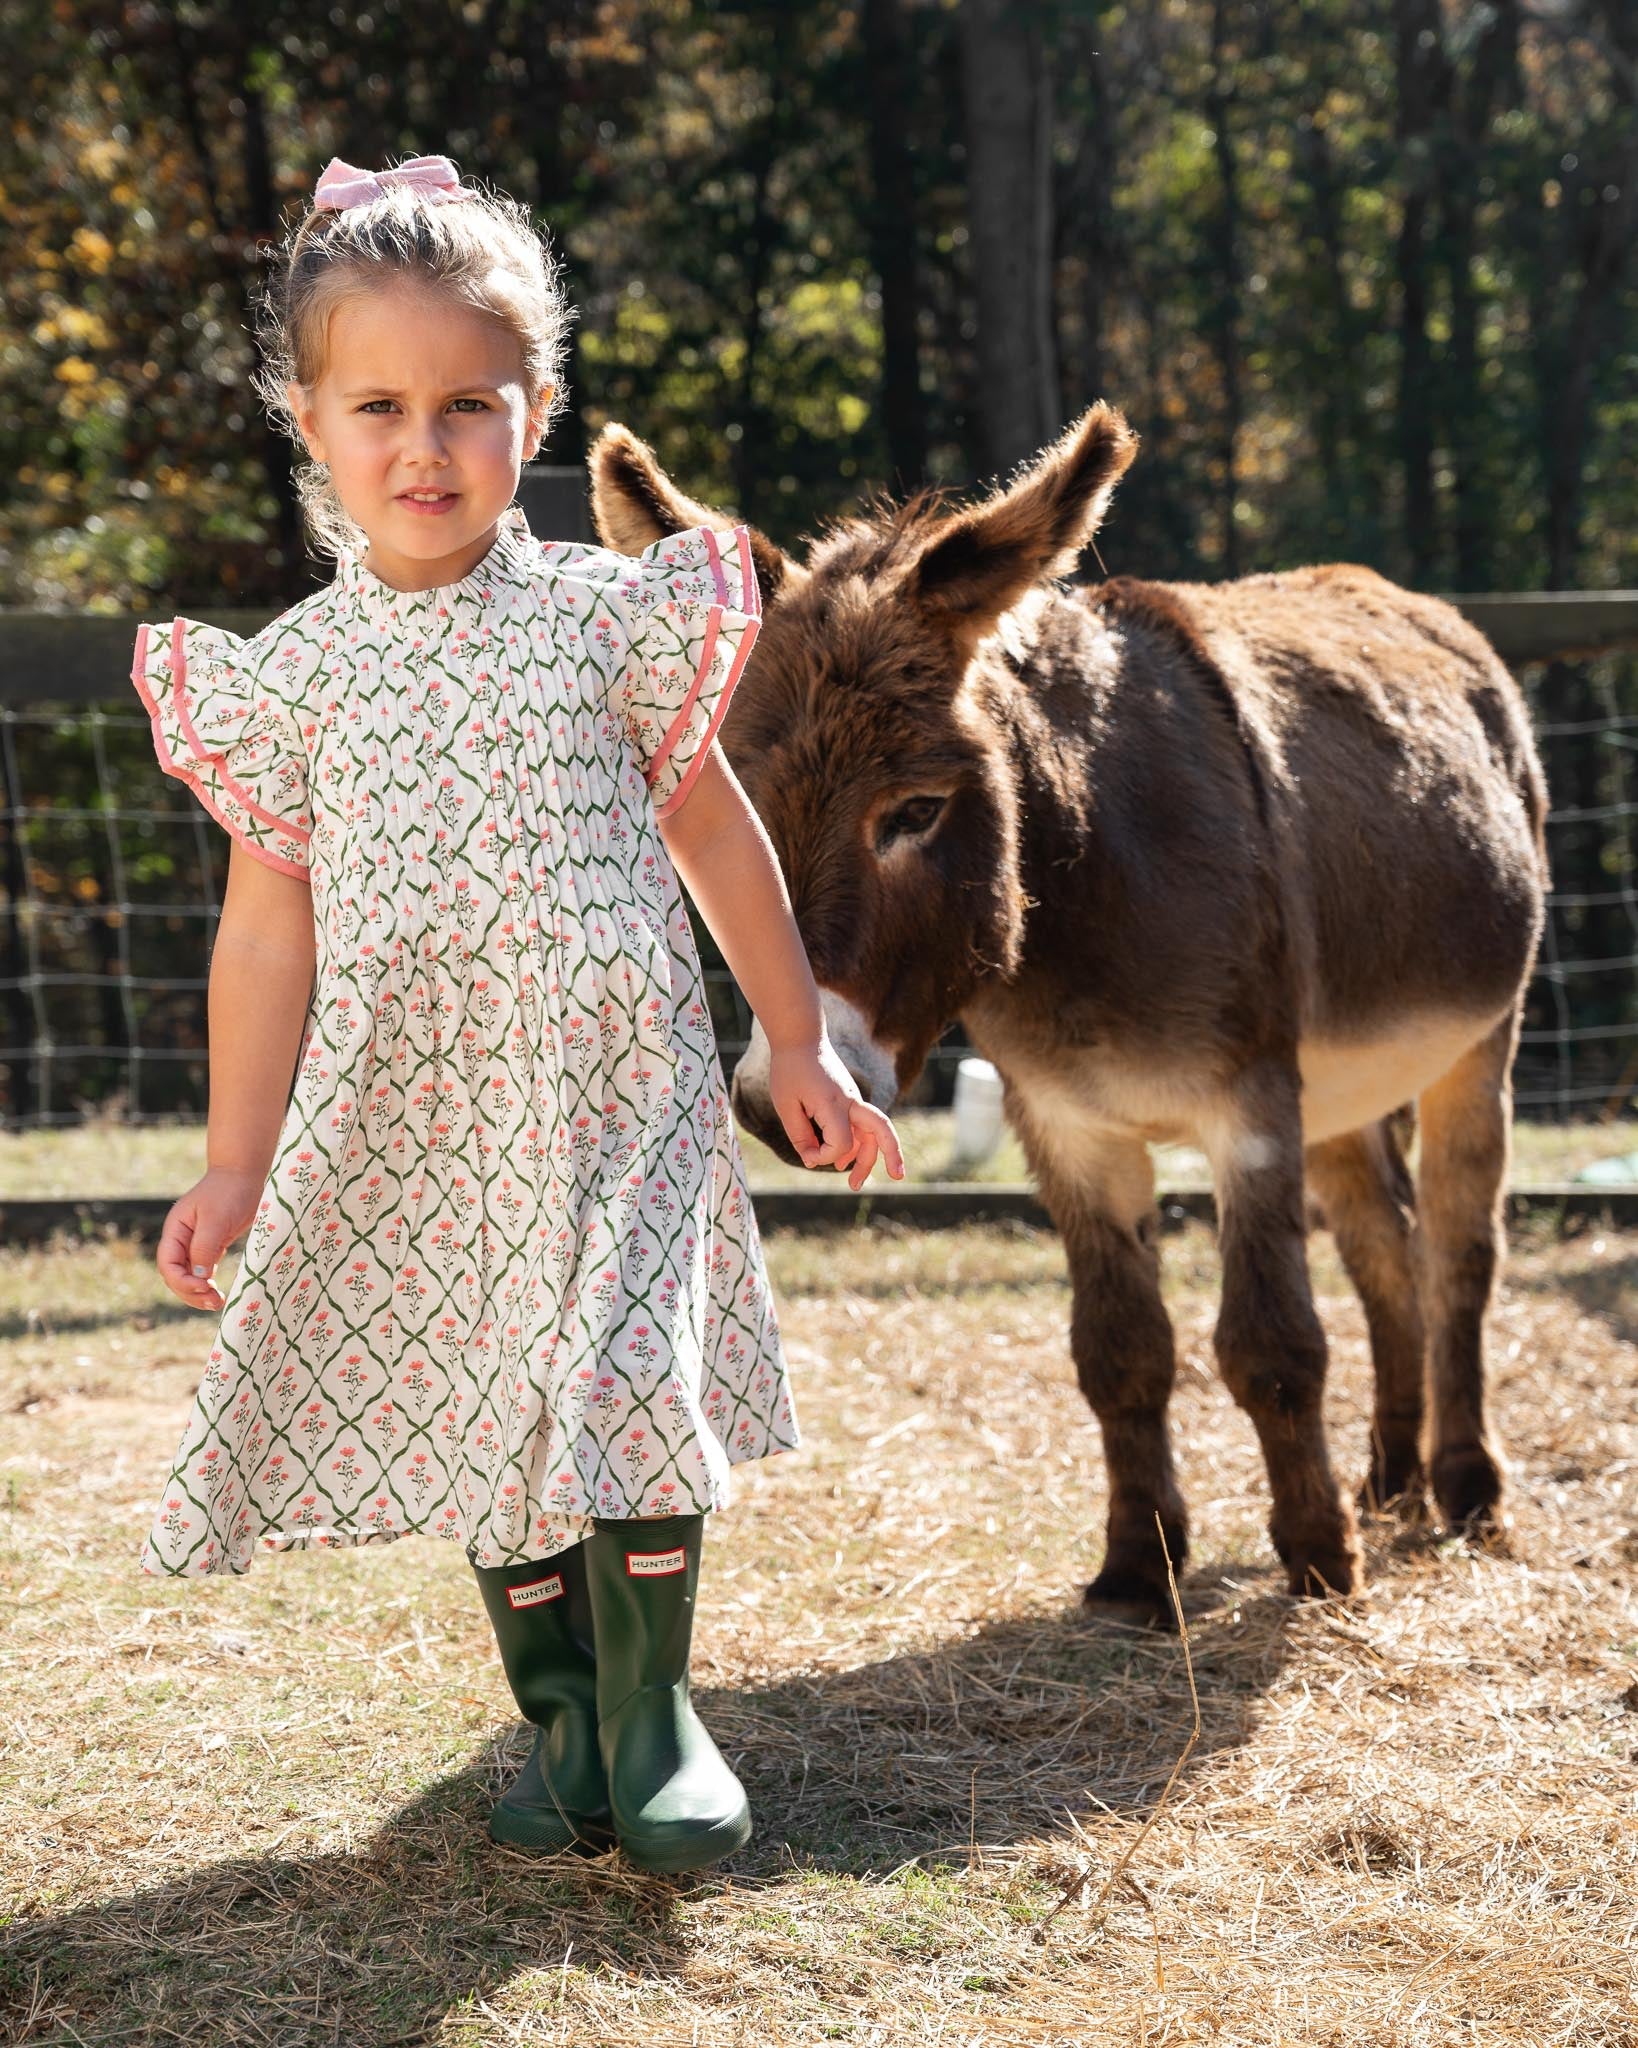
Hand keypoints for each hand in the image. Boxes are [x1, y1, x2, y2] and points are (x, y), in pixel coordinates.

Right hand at [156, 1167, 265, 1311]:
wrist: (244, 1174)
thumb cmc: (229, 1192)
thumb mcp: (216, 1219)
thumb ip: (204, 1247)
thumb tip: (198, 1276)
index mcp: (175, 1230)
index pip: (168, 1263)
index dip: (181, 1280)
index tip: (204, 1286)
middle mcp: (181, 1239)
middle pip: (176, 1274)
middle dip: (190, 1292)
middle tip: (214, 1302)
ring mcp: (194, 1243)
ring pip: (189, 1276)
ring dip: (199, 1293)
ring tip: (217, 1303)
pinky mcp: (211, 1246)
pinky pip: (203, 1272)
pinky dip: (207, 1284)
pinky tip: (217, 1294)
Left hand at [768, 1038, 905, 1190]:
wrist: (801, 1037)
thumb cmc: (790, 1070)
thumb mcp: (786, 1105)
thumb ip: (800, 1135)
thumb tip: (812, 1159)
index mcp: (834, 1104)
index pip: (841, 1143)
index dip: (825, 1156)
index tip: (807, 1155)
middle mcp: (851, 1102)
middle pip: (881, 1131)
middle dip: (891, 1155)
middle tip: (896, 1178)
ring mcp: (854, 1099)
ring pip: (873, 1132)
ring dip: (869, 1157)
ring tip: (854, 1183)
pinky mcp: (850, 1099)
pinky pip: (860, 1126)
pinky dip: (855, 1144)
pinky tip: (842, 1159)